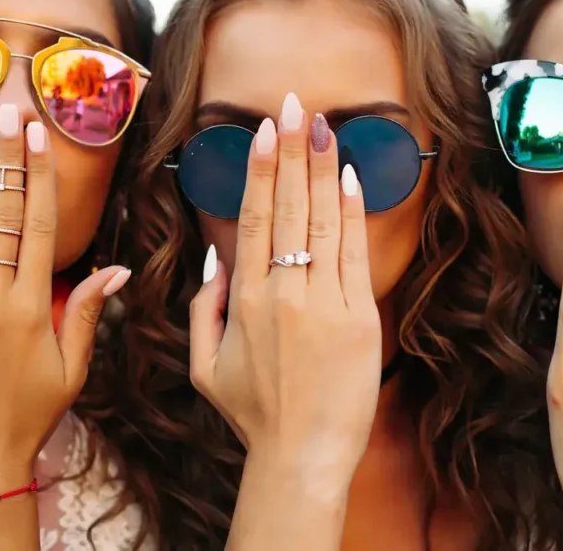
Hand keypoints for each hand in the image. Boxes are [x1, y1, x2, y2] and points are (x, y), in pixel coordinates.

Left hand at [0, 108, 130, 493]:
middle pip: (0, 215)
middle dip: (5, 159)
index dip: (38, 175)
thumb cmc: (31, 415)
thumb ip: (90, 311)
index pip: (38, 225)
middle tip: (7, 114)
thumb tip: (118, 267)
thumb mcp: (73, 369)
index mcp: (33, 308)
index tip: (37, 136)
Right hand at [189, 93, 382, 486]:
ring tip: (323, 125)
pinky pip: (354, 254)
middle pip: (289, 208)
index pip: (254, 219)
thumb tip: (215, 258)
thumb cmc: (252, 414)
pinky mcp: (359, 316)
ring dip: (323, 169)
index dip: (261, 171)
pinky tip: (350, 176)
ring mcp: (324, 302)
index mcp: (245, 300)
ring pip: (323, 221)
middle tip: (294, 105)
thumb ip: (204, 307)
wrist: (302, 456)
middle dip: (292, 152)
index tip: (265, 131)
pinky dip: (352, 213)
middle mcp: (283, 292)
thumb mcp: (203, 366)